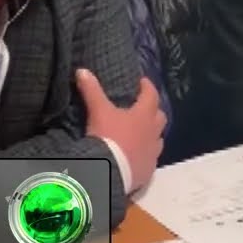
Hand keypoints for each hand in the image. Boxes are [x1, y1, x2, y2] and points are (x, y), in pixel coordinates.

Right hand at [77, 70, 164, 191]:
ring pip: (158, 139)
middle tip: (144, 108)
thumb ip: (92, 90)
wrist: (109, 172)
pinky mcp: (148, 170)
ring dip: (152, 134)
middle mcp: (153, 133)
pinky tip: (137, 156)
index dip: (147, 87)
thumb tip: (82, 70)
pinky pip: (151, 159)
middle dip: (153, 111)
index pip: (151, 95)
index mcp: (144, 116)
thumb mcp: (98, 111)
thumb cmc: (108, 137)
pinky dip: (146, 155)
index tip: (143, 82)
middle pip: (160, 117)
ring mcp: (153, 153)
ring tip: (142, 133)